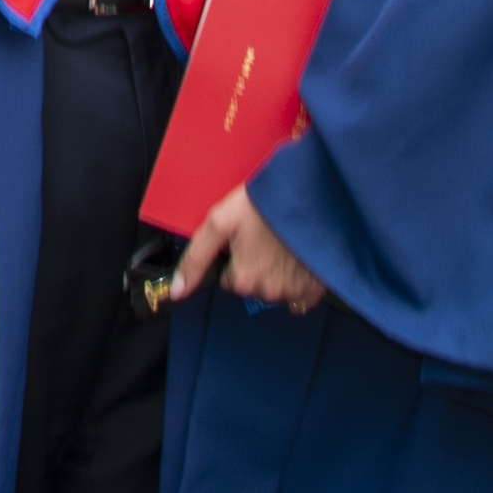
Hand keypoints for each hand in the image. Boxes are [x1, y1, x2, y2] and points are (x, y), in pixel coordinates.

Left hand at [188, 183, 331, 315]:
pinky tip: (298, 258)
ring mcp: (293, 293)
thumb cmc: (266, 204)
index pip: (228, 279)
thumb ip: (196, 258)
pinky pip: (301, 296)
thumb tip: (177, 290)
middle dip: (255, 265)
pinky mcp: (315, 290)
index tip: (245, 239)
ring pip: (275, 290)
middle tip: (263, 238)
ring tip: (282, 244)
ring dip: (276, 272)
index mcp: (242, 279)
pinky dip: (298, 281)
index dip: (234, 257)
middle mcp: (267, 292)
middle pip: (252, 285)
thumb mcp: (221, 222)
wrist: (312, 196)